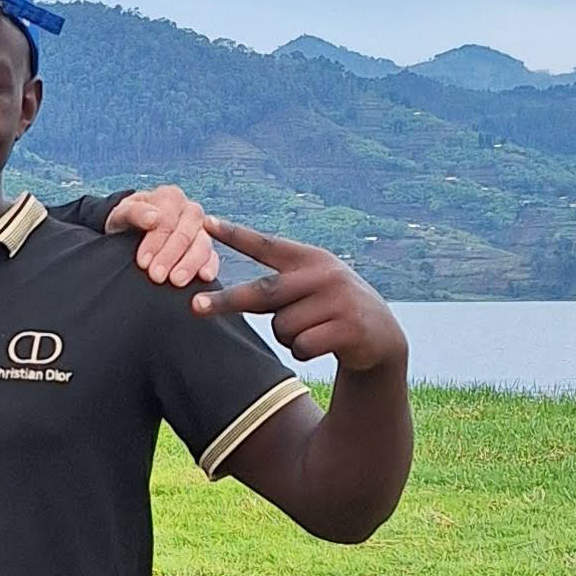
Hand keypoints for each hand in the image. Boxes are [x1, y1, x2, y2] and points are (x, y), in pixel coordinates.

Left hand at [104, 182, 214, 286]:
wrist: (130, 233)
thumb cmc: (126, 223)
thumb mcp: (121, 214)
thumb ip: (134, 213)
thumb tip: (153, 218)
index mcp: (171, 197)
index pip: (167, 220)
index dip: (155, 241)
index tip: (143, 262)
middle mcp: (190, 210)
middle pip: (185, 234)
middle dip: (170, 256)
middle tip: (156, 276)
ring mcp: (201, 230)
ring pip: (202, 245)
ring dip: (189, 264)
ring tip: (176, 281)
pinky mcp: (206, 248)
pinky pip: (213, 257)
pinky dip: (210, 266)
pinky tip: (204, 277)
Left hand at [193, 216, 407, 378]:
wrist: (381, 335)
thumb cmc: (330, 309)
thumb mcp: (310, 288)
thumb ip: (277, 287)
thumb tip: (230, 296)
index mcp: (311, 259)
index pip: (268, 245)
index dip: (237, 235)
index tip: (206, 223)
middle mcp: (324, 274)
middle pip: (264, 292)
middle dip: (227, 301)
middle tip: (194, 307)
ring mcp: (338, 300)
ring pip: (282, 327)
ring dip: (288, 337)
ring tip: (313, 329)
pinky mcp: (348, 328)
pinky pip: (302, 346)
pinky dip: (304, 352)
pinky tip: (326, 343)